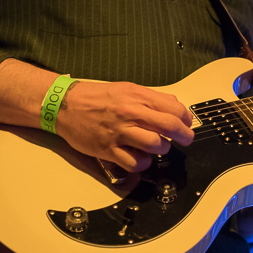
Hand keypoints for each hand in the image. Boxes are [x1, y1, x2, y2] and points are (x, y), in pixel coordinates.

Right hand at [55, 80, 194, 172]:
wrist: (66, 104)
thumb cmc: (96, 97)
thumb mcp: (127, 89)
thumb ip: (150, 98)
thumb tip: (173, 108)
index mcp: (137, 96)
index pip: (173, 108)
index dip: (185, 119)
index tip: (185, 124)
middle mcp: (130, 113)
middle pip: (169, 126)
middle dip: (183, 136)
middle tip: (185, 140)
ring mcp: (119, 132)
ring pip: (155, 145)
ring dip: (162, 149)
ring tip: (158, 147)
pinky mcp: (108, 149)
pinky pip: (135, 163)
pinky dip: (143, 163)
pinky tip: (141, 158)